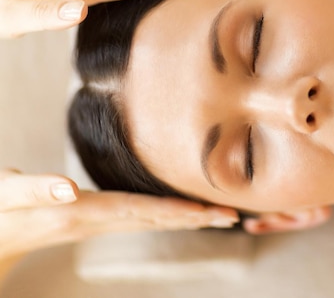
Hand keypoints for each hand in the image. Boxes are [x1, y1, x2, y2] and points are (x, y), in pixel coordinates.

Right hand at [0, 169, 238, 259]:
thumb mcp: (4, 197)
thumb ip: (34, 190)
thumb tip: (68, 189)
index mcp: (81, 212)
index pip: (141, 211)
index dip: (178, 210)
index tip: (213, 213)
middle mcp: (94, 219)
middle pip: (154, 218)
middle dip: (195, 217)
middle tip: (233, 215)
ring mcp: (93, 221)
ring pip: (148, 219)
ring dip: (184, 217)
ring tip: (217, 215)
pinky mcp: (88, 218)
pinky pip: (134, 216)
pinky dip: (162, 212)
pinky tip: (178, 210)